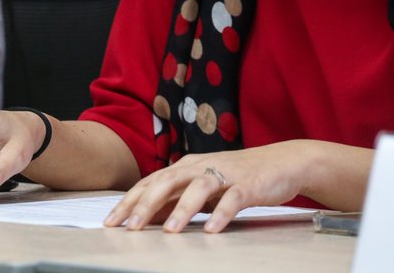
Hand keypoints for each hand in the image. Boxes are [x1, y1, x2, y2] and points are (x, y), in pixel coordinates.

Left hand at [103, 142, 308, 233]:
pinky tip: (212, 229)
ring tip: (169, 231)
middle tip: (130, 228)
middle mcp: (201, 166)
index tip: (111, 222)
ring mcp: (226, 173)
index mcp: (186, 167)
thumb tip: (145, 218)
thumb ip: (176, 199)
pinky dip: (222, 213)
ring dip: (182, 209)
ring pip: (199, 187)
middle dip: (146, 205)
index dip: (130, 201)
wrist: (282, 162)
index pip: (151, 182)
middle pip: (167, 181)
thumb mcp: (202, 187)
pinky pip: (234, 198)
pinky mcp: (249, 184)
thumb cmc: (237, 176)